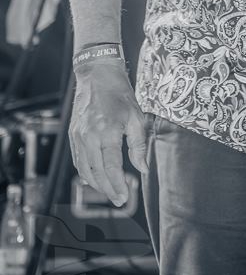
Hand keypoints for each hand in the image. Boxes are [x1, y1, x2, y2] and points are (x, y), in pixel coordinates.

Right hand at [69, 61, 148, 206]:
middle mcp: (89, 137)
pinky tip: (95, 177)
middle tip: (118, 200)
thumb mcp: (136, 117)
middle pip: (96, 173)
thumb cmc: (120, 94)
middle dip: (108, 189)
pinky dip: (86, 172)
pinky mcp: (73, 134)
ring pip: (84, 169)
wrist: (97, 75)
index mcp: (107, 132)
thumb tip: (143, 168)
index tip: (124, 197)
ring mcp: (78, 136)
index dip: (118, 185)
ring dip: (96, 183)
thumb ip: (138, 145)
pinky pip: (78, 159)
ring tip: (109, 191)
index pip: (111, 168)